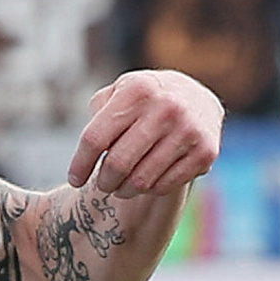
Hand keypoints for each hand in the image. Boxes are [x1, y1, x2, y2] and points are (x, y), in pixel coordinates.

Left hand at [70, 69, 224, 196]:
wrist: (197, 98)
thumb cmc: (146, 100)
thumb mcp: (121, 92)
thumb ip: (99, 113)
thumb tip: (87, 151)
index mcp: (137, 91)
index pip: (96, 138)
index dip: (80, 164)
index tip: (74, 179)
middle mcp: (166, 108)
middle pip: (117, 164)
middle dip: (103, 181)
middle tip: (102, 184)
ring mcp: (188, 131)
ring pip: (141, 181)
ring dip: (124, 190)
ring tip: (121, 186)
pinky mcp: (205, 152)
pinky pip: (164, 186)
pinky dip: (150, 190)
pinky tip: (147, 182)